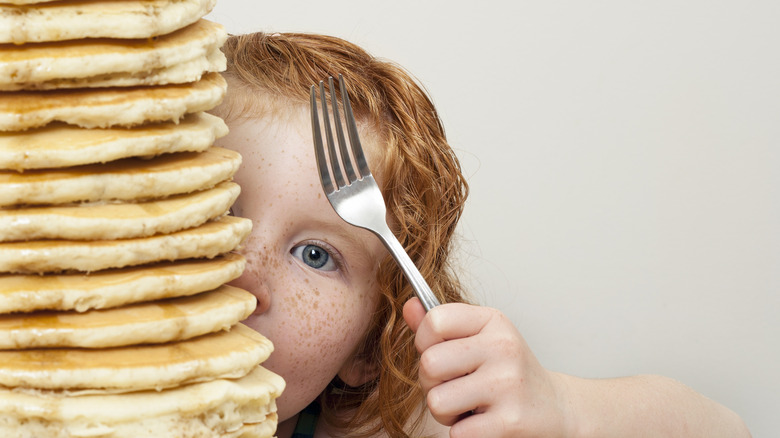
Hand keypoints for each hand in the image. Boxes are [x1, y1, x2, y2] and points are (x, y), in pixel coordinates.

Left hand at [403, 298, 573, 437]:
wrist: (557, 409)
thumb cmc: (510, 373)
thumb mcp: (481, 339)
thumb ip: (442, 326)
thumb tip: (409, 306)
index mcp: (493, 322)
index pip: (435, 320)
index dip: (425, 342)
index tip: (441, 354)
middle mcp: (503, 348)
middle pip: (429, 363)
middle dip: (432, 383)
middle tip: (455, 386)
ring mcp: (508, 384)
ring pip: (437, 401)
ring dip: (446, 412)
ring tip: (469, 406)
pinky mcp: (510, 422)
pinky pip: (456, 432)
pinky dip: (464, 433)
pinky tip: (483, 423)